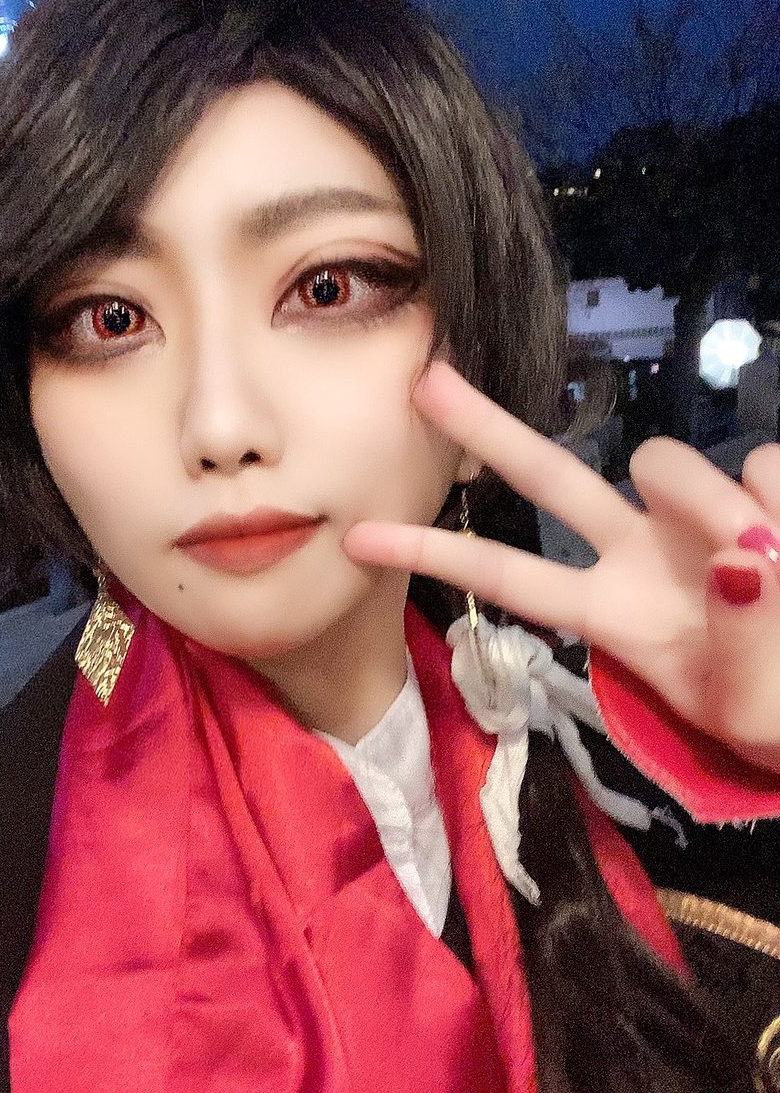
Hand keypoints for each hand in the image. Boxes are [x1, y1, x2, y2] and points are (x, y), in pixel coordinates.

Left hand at [344, 361, 779, 773]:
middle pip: (550, 478)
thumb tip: (741, 558)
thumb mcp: (754, 714)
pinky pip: (764, 463)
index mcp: (614, 614)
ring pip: (667, 459)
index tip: (355, 538)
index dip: (436, 557)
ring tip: (772, 567)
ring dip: (712, 503)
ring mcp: (695, 516)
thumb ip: (747, 647)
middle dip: (487, 429)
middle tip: (424, 379)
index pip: (513, 577)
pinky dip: (779, 499)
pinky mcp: (760, 485)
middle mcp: (639, 551)